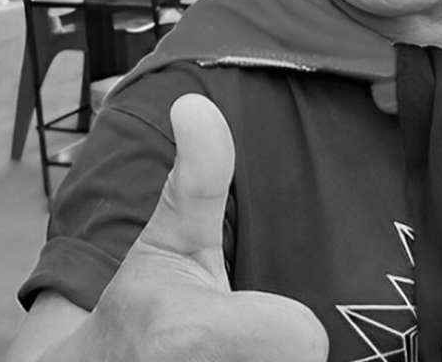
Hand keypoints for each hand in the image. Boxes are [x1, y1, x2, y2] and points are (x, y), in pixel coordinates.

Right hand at [52, 94, 328, 361]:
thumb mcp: (165, 240)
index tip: (250, 319)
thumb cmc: (136, 308)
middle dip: (279, 353)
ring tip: (237, 358)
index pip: (305, 340)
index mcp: (185, 334)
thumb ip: (196, 177)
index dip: (289, 328)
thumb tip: (194, 104)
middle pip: (303, 361)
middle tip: (242, 344)